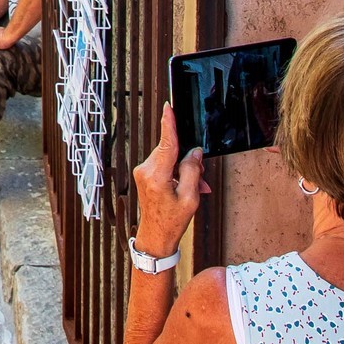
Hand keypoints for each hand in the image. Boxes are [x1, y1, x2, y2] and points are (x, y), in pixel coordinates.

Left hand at [132, 104, 206, 257]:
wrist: (156, 235)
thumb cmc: (172, 221)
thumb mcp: (190, 198)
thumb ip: (192, 171)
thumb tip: (194, 152)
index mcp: (157, 176)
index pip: (166, 144)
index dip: (168, 123)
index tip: (168, 107)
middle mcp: (146, 170)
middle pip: (171, 152)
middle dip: (188, 161)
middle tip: (200, 179)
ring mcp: (143, 172)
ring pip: (169, 158)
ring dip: (183, 169)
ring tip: (194, 187)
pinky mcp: (144, 174)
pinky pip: (164, 165)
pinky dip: (176, 172)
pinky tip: (185, 186)